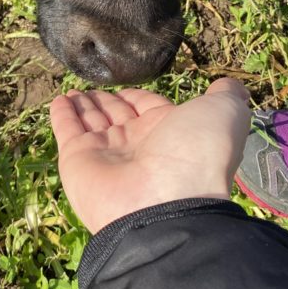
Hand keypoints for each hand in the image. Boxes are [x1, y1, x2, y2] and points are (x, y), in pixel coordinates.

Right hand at [49, 79, 250, 233]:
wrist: (162, 204)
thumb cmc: (195, 155)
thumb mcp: (223, 116)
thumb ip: (226, 96)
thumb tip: (228, 84)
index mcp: (169, 134)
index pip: (148, 108)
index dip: (137, 97)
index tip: (125, 87)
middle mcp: (137, 145)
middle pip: (117, 115)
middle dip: (106, 101)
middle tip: (92, 87)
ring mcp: (105, 154)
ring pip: (91, 121)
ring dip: (83, 105)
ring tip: (73, 91)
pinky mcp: (76, 159)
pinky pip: (66, 130)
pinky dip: (61, 114)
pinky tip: (58, 100)